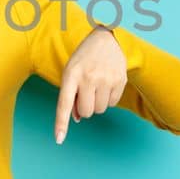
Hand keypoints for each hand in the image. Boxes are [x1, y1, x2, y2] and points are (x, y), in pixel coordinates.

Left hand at [55, 26, 126, 143]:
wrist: (106, 39)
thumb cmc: (83, 59)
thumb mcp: (71, 72)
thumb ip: (70, 95)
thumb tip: (77, 118)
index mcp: (71, 75)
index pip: (64, 103)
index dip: (61, 123)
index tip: (59, 139)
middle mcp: (88, 77)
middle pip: (86, 112)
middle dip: (84, 108)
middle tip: (86, 92)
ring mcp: (106, 79)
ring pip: (100, 110)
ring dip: (97, 103)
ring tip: (96, 86)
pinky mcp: (120, 80)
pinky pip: (112, 104)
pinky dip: (108, 99)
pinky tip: (106, 84)